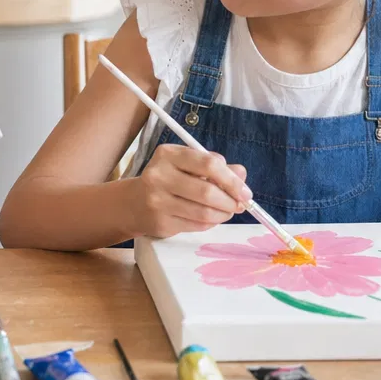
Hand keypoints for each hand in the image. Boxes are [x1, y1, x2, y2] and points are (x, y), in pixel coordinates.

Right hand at [132, 143, 250, 238]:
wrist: (134, 203)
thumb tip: (241, 174)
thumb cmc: (169, 180)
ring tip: (227, 212)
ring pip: (203, 212)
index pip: (208, 164)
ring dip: (222, 214)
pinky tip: (209, 218)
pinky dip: (210, 223)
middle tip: (239, 205)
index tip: (245, 192)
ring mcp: (157, 200)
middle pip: (207, 191)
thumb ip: (216, 167)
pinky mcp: (160, 222)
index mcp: (168, 154)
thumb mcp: (189, 166)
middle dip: (230, 201)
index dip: (232, 180)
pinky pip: (196, 225)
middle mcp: (159, 175)